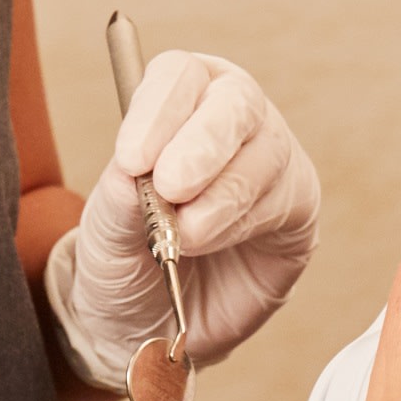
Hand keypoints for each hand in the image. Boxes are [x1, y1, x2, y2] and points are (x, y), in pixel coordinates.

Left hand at [50, 51, 319, 388]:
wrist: (147, 325)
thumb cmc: (124, 261)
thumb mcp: (103, 236)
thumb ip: (118, 202)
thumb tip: (136, 174)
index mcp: (177, 101)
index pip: (179, 75)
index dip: (159, 110)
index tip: (133, 160)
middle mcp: (229, 118)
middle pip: (235, 101)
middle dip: (203, 143)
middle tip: (170, 187)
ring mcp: (269, 159)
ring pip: (264, 156)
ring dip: (220, 199)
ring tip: (181, 238)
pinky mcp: (297, 206)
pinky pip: (286, 202)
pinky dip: (243, 225)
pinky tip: (209, 243)